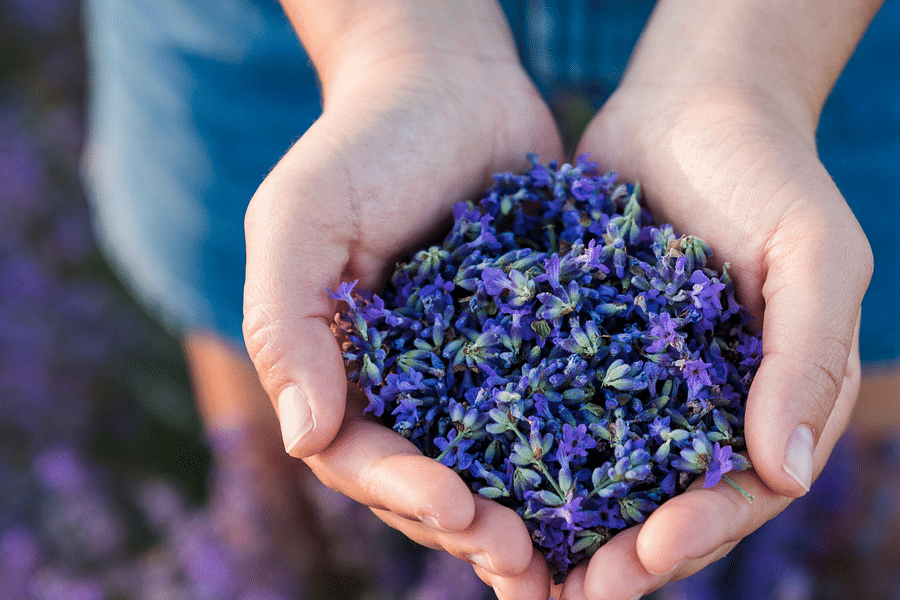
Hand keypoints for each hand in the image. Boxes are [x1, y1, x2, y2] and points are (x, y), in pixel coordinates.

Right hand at [243, 1, 562, 586]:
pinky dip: (576, 450)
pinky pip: (551, 406)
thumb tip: (302, 436)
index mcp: (342, 370)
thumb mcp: (299, 220)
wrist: (448, 84)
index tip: (457, 507)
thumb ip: (286, 325)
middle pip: (428, 477)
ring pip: (492, 461)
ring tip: (567, 550)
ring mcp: (471, 370)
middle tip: (521, 555)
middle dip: (469, 522)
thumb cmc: (360, 145)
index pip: (360, 454)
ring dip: (525, 511)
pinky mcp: (533, 345)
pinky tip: (618, 480)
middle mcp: (405, 384)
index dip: (403, 490)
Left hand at [544, 28, 871, 599]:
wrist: (691, 108)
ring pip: (588, 471)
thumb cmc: (768, 175)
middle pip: (652, 502)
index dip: (694, 534)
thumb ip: (806, 359)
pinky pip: (537, 404)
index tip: (647, 555)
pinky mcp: (566, 346)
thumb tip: (783, 469)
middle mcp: (688, 407)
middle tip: (560, 594)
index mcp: (759, 404)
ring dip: (551, 524)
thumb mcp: (814, 255)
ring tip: (503, 560)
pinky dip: (508, 445)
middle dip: (611, 555)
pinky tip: (467, 473)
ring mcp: (623, 381)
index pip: (733, 492)